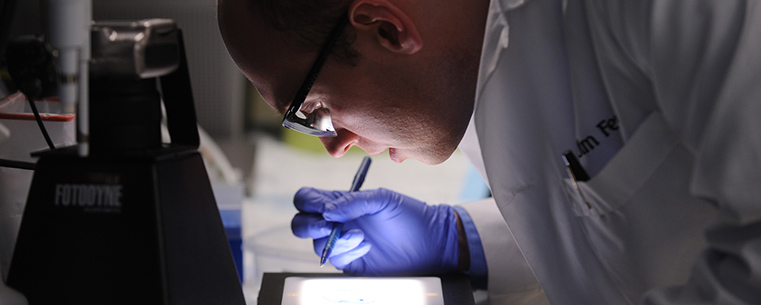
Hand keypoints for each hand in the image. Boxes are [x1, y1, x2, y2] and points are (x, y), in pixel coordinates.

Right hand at [291, 187, 459, 275]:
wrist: (430, 242)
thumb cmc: (408, 215)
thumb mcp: (382, 199)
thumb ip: (353, 201)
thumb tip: (327, 211)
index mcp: (341, 202)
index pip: (308, 199)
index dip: (308, 203)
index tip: (323, 208)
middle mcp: (337, 222)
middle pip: (302, 224)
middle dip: (310, 226)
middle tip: (328, 227)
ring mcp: (342, 243)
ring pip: (318, 244)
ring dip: (336, 240)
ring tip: (361, 237)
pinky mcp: (351, 262)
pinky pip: (336, 259)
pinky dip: (348, 252)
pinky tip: (366, 246)